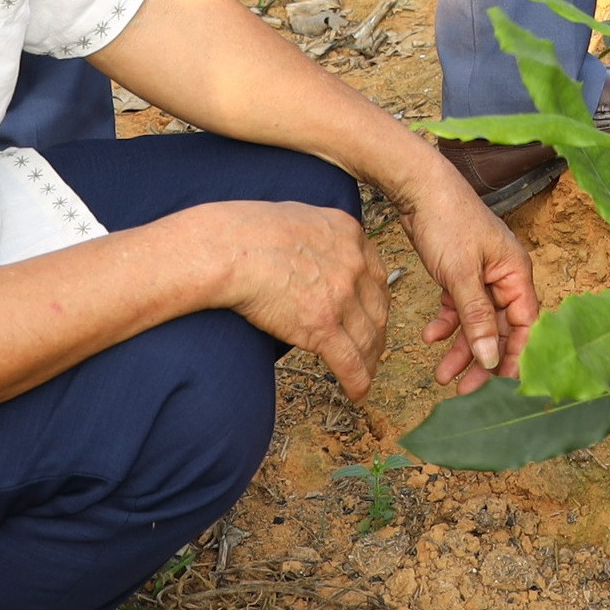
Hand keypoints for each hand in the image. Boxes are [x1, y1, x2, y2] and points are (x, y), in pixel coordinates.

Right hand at [203, 198, 394, 395]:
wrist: (231, 248)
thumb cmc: (248, 231)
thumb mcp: (301, 218)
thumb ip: (320, 236)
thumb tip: (313, 250)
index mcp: (350, 235)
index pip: (376, 275)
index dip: (375, 300)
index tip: (372, 314)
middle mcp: (354, 265)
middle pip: (378, 308)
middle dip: (377, 332)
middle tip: (373, 348)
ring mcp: (342, 297)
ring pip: (368, 338)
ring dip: (370, 360)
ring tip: (366, 373)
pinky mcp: (322, 326)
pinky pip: (349, 360)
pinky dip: (358, 380)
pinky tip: (358, 392)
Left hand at [392, 168, 542, 387]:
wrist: (419, 190)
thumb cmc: (448, 223)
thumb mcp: (461, 274)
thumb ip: (477, 317)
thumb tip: (492, 357)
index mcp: (516, 273)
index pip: (526, 324)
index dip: (516, 355)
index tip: (501, 386)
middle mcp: (504, 277)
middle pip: (502, 328)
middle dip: (484, 359)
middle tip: (466, 390)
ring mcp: (483, 276)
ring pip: (479, 323)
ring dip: (461, 348)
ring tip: (440, 375)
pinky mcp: (461, 275)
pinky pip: (460, 309)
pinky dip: (447, 325)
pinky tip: (429, 336)